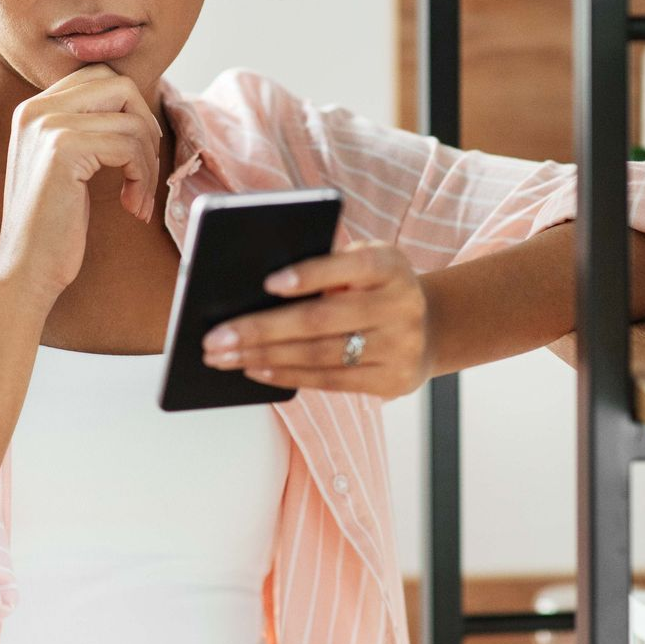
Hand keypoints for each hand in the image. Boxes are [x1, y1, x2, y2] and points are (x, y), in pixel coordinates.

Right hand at [0, 63, 162, 305]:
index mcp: (34, 109)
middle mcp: (36, 109)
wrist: (26, 269)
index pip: (101, 78)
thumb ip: (87, 128)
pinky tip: (132, 206)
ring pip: (132, 121)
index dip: (131, 111)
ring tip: (137, 198)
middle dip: (145, 128)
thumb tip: (137, 106)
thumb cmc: (53, 225)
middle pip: (119, 85)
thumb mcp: (66, 164)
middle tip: (143, 169)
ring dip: (147, 164)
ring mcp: (47, 126)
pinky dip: (142, 179)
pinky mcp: (63, 149)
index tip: (135, 153)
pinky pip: (128, 147)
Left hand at [200, 240, 431, 399]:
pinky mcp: (392, 380)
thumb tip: (255, 289)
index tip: (267, 283)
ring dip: (264, 357)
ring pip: (320, 354)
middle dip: (262, 329)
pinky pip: (330, 380)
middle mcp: (401, 304)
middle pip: (321, 319)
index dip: (309, 275)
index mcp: (389, 264)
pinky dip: (286, 374)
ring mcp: (400, 346)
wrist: (429, 327)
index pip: (348, 265)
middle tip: (215, 336)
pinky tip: (254, 368)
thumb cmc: (372, 286)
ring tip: (223, 356)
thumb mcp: (361, 262)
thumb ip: (326, 267)